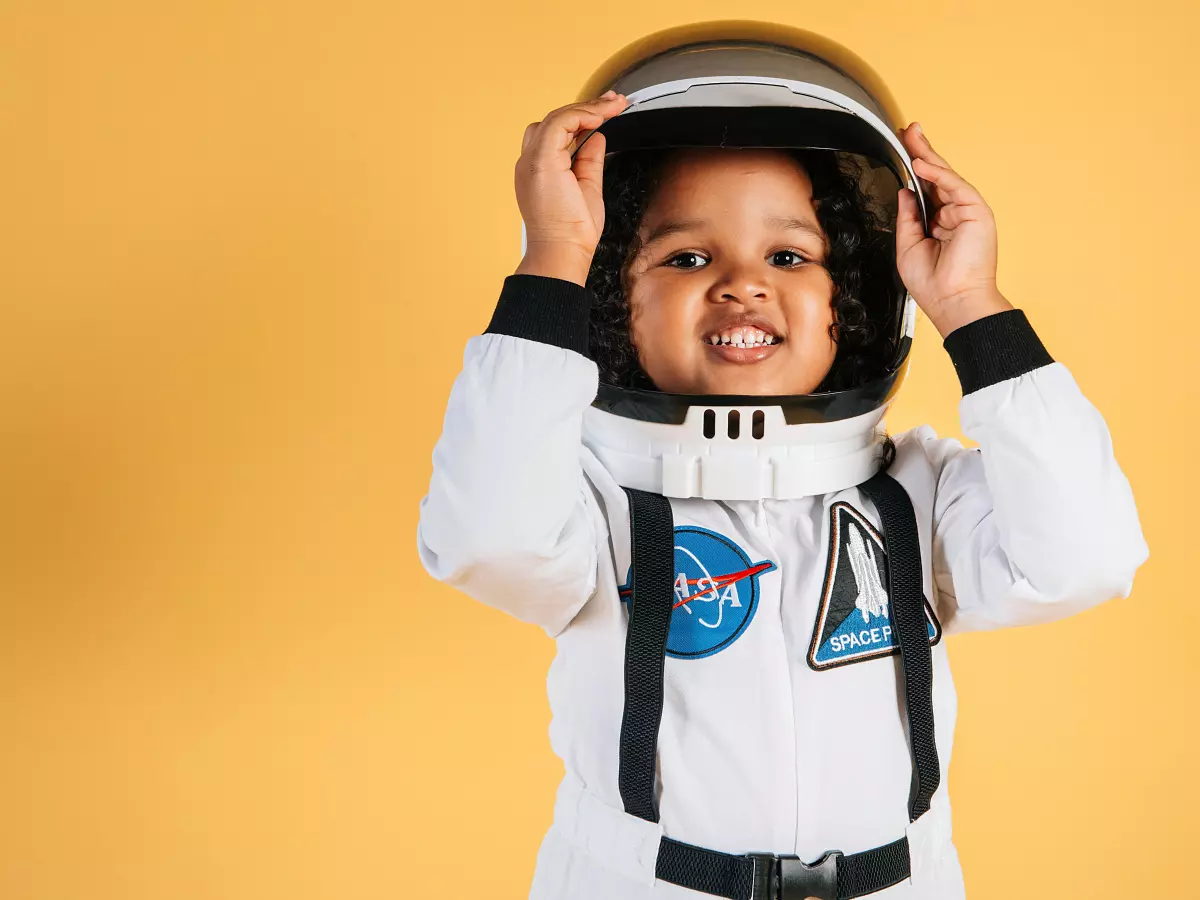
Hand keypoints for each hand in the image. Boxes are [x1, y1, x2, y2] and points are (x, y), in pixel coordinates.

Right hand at [513, 91, 628, 285]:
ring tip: (613, 106)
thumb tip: (596, 136)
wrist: (562, 252)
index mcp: (538, 171)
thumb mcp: (588, 187)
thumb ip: (589, 160)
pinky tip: (601, 116)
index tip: (607, 113)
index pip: (556, 134)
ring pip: (556, 118)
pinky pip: (559, 123)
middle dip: (587, 108)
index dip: (582, 120)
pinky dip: (581, 115)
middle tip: (615, 103)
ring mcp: (532, 160)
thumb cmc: (572, 233)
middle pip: (554, 121)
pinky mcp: (541, 160)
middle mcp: (530, 162)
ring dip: (587, 109)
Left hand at [895, 123, 1012, 338]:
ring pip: (945, 177)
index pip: (926, 190)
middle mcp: (954, 214)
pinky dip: (937, 173)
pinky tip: (921, 164)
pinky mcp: (976, 211)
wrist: (952, 301)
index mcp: (939, 223)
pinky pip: (954, 186)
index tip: (904, 149)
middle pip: (936, 177)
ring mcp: (967, 211)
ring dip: (927, 155)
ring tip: (912, 137)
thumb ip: (907, 217)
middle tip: (909, 130)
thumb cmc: (934, 284)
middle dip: (921, 152)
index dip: (915, 170)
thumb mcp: (909, 246)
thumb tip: (905, 192)